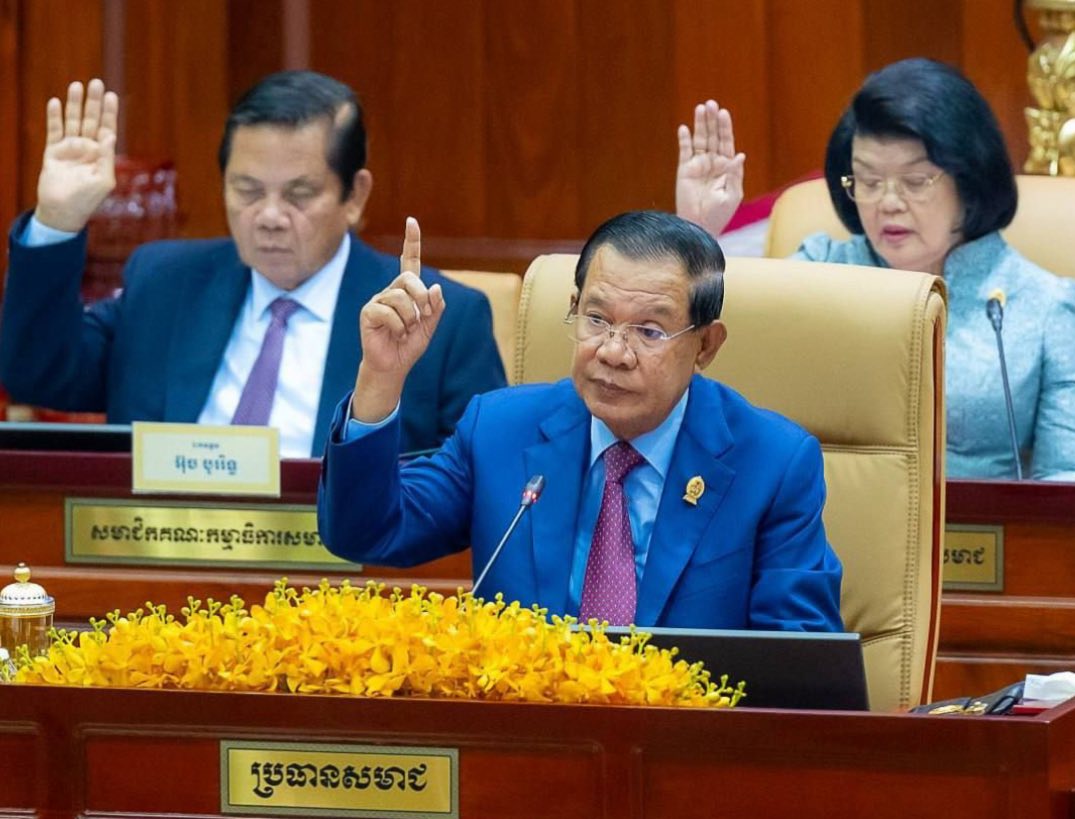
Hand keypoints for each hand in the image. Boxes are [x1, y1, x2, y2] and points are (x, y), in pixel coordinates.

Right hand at [34, 79, 118, 232]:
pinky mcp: (53, 152)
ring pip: (72, 121)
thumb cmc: (88, 200)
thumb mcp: (103, 181)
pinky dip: (54, 117)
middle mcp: (87, 148)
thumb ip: (107, 157)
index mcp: (102, 155)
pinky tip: (55, 103)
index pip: (107, 128)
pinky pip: (54, 131)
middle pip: (91, 120)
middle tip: (96, 82)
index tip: (112, 96)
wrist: (63, 211)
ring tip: (76, 85)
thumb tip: (110, 135)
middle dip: (93, 102)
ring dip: (74, 104)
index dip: (109, 112)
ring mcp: (70, 149)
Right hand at [351, 217, 444, 422]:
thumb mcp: (430, 327)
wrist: (393, 366)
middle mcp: (391, 291)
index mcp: (407, 292)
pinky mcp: (368, 312)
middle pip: (408, 278)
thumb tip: (436, 287)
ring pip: (400, 298)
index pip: (409, 261)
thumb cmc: (409, 346)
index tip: (411, 221)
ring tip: (406, 331)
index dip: (411, 242)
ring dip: (410, 318)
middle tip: (422, 317)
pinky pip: (388, 312)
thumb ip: (436, 308)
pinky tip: (395, 335)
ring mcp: (378, 300)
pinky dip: (399, 327)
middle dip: (421, 298)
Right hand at [675, 100, 744, 237]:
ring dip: (699, 124)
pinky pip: (684, 152)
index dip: (725, 127)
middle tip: (711, 104)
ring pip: (699, 140)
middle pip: (713, 137)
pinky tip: (684, 128)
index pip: (726, 142)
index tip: (723, 113)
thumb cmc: (719, 214)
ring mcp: (698, 165)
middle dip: (712, 120)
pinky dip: (684, 140)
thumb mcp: (733, 194)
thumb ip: (735, 174)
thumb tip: (739, 155)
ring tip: (700, 108)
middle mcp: (713, 163)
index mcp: (727, 167)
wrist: (699, 227)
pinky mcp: (684, 171)